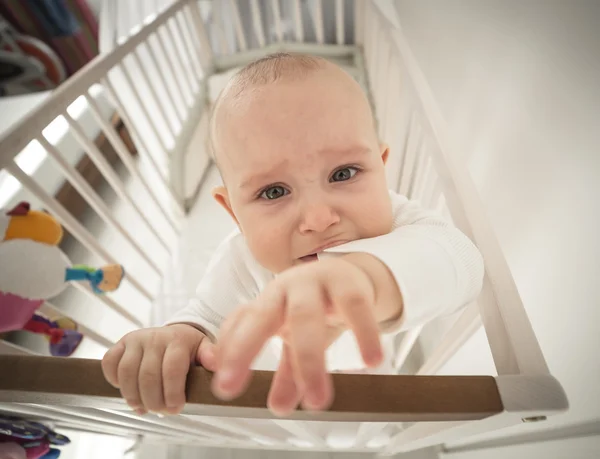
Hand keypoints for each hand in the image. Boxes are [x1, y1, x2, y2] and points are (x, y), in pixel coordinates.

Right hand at [101, 324, 215, 414]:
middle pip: (148, 375)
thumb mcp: (205, 350)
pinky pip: (109, 362)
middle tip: (160, 411)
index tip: (175, 409)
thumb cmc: (190, 349)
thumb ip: (211, 357)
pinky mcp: (121, 344)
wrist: (174, 334)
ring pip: (127, 372)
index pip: (171, 369)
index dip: (172, 393)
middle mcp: (155, 337)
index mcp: (178, 339)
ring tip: (143, 408)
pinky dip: (114, 380)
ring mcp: (136, 339)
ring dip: (133, 396)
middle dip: (154, 400)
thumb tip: (216, 364)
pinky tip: (127, 391)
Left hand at [211, 257, 383, 415]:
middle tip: (254, 395)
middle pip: (263, 318)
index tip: (225, 389)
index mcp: (266, 302)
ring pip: (306, 317)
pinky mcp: (348, 282)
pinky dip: (364, 334)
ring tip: (318, 400)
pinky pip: (355, 307)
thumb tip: (279, 407)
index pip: (241, 326)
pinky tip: (371, 362)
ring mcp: (315, 282)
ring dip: (309, 361)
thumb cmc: (314, 308)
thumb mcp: (296, 339)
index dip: (232, 354)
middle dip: (254, 352)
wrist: (349, 274)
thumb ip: (285, 373)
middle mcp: (284, 289)